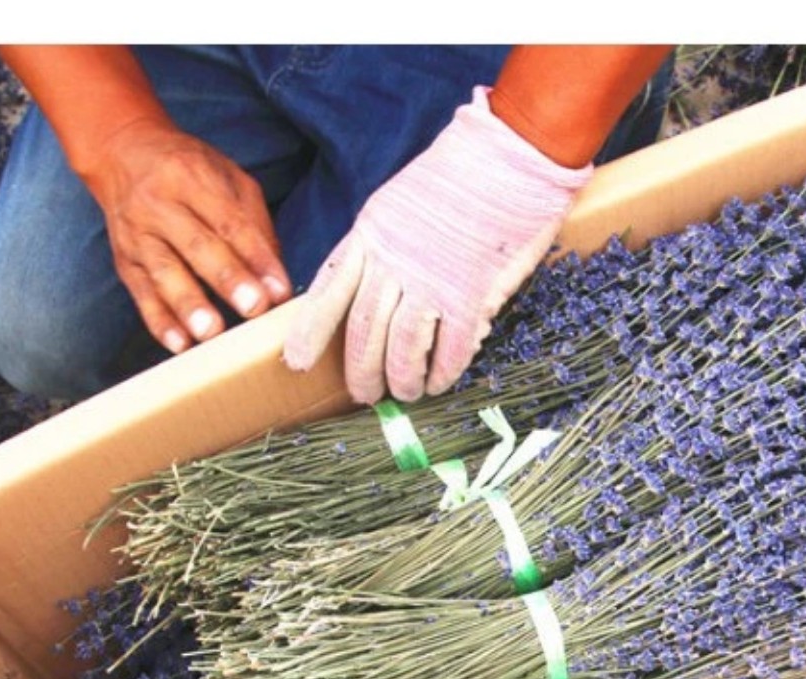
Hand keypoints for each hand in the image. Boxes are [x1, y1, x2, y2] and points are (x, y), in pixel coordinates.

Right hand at [82, 118, 291, 353]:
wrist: (121, 153)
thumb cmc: (188, 171)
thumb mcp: (228, 178)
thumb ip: (255, 224)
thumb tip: (275, 276)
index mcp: (191, 178)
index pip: (230, 222)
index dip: (256, 257)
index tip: (279, 290)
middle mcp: (159, 205)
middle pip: (196, 246)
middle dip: (227, 279)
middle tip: (254, 307)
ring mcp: (138, 235)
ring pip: (164, 272)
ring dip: (189, 305)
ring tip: (211, 332)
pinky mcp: (125, 262)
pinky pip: (141, 294)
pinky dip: (159, 321)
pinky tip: (180, 344)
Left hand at [284, 87, 592, 403]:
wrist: (508, 155)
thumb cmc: (461, 177)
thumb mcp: (400, 203)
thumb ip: (387, 246)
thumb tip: (384, 292)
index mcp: (370, 234)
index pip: (330, 290)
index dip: (311, 331)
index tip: (297, 363)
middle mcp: (393, 260)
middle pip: (364, 330)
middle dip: (361, 372)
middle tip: (365, 396)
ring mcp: (430, 280)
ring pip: (402, 346)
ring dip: (404, 378)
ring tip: (407, 394)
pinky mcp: (469, 295)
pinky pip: (450, 347)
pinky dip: (444, 371)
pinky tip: (441, 383)